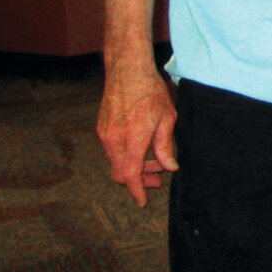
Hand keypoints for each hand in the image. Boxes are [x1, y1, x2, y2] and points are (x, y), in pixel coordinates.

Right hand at [96, 61, 177, 206]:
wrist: (127, 70)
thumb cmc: (150, 91)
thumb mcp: (167, 118)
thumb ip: (165, 145)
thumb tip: (170, 167)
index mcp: (132, 138)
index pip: (130, 175)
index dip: (137, 190)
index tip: (143, 201)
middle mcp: (113, 139)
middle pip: (121, 172)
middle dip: (139, 180)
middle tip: (157, 178)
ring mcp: (104, 134)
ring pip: (116, 162)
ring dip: (133, 167)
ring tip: (153, 163)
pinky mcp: (101, 128)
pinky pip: (112, 150)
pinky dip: (125, 155)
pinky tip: (140, 148)